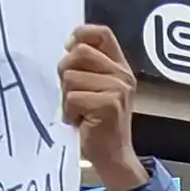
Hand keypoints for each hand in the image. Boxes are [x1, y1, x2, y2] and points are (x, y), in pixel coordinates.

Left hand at [59, 26, 147, 190]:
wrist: (113, 156)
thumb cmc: (98, 124)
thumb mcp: (96, 89)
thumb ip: (88, 67)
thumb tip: (67, 48)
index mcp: (120, 68)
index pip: (102, 33)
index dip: (81, 35)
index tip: (69, 50)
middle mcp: (123, 76)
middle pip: (80, 52)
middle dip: (66, 72)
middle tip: (72, 95)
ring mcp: (118, 89)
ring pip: (71, 77)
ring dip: (67, 98)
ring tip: (78, 112)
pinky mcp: (109, 104)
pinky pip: (73, 97)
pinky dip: (69, 112)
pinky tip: (79, 122)